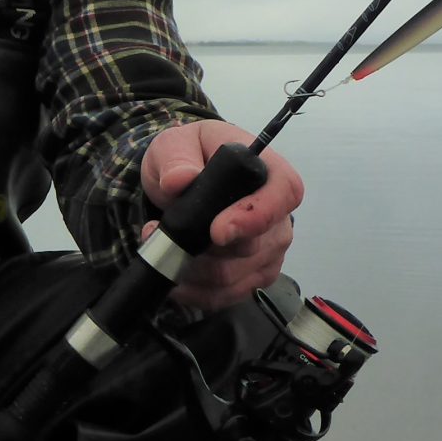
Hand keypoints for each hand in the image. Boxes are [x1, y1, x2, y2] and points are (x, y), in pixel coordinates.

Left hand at [140, 119, 302, 311]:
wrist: (184, 178)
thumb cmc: (190, 156)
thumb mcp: (175, 144)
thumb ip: (176, 159)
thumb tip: (180, 179)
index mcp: (271, 173)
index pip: (284, 194)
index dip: (255, 217)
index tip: (218, 232)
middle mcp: (279, 216)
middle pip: (250, 247)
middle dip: (199, 247)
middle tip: (157, 231)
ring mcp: (269, 250)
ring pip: (232, 277)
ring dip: (188, 269)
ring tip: (159, 247)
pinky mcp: (253, 277)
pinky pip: (225, 296)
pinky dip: (193, 291)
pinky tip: (173, 273)